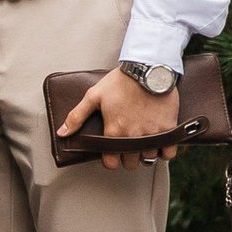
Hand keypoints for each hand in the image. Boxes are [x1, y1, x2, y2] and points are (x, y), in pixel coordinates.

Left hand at [57, 68, 184, 168]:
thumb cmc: (119, 81)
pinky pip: (169, 152)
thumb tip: (62, 133)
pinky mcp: (168, 128)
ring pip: (149, 158)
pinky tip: (159, 144)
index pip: (110, 162)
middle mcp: (133, 136)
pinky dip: (165, 151)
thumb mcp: (93, 96)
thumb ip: (76, 117)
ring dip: (144, 154)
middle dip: (126, 158)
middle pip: (130, 163)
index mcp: (113, 131)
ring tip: (141, 144)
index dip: (109, 161)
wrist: (147, 69)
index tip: (110, 155)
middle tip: (126, 148)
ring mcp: (152, 133)